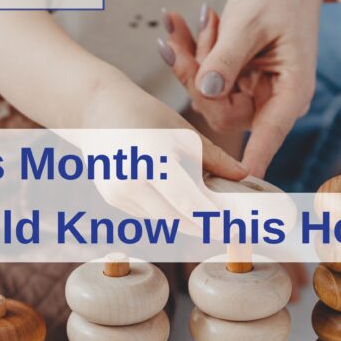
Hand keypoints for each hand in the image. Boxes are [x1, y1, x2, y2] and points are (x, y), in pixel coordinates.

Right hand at [71, 78, 248, 234]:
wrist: (97, 111)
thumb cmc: (144, 114)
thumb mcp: (182, 131)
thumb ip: (213, 157)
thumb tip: (242, 175)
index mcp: (153, 158)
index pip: (188, 202)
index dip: (213, 219)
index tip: (234, 228)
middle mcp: (131, 180)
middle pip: (176, 218)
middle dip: (204, 227)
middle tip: (229, 230)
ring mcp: (118, 192)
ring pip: (162, 219)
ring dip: (188, 221)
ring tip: (210, 216)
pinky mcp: (113, 199)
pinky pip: (148, 213)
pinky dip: (168, 212)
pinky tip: (179, 204)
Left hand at [159, 0, 340, 177]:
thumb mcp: (251, 21)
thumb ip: (227, 57)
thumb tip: (207, 90)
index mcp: (291, 91)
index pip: (269, 136)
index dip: (250, 161)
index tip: (236, 185)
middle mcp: (272, 98)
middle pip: (220, 110)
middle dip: (194, 75)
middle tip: (176, 36)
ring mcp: (253, 89)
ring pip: (207, 93)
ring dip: (190, 58)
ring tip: (180, 20)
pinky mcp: (236, 78)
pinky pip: (205, 76)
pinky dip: (192, 50)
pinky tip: (179, 23)